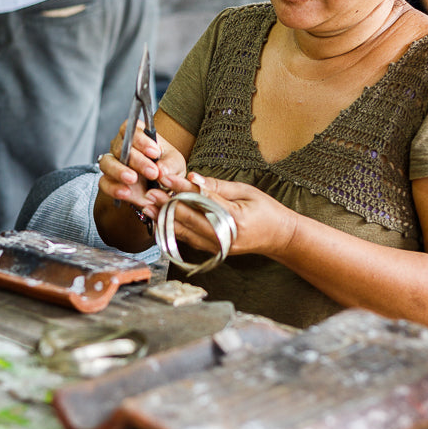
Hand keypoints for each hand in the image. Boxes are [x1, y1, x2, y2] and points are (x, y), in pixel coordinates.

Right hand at [97, 123, 187, 212]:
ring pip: (107, 162)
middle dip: (137, 160)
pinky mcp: (108, 181)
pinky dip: (113, 188)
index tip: (155, 152)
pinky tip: (125, 193)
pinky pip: (104, 182)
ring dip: (119, 171)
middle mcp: (121, 146)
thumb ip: (170, 165)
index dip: (142, 140)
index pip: (133, 130)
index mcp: (138, 135)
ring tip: (133, 179)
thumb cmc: (167, 168)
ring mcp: (112, 163)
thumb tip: (161, 170)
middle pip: (121, 147)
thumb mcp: (175, 164)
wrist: (162, 189)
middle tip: (152, 172)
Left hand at [151, 172, 297, 259]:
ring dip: (165, 219)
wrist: (279, 236)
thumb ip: (218, 186)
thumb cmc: (266, 210)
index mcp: (236, 218)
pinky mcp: (214, 251)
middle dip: (167, 205)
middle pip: (190, 219)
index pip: (202, 200)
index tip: (166, 178)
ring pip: (185, 233)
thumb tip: (194, 177)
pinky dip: (173, 230)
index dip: (182, 188)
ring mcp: (219, 246)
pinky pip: (189, 240)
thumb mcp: (246, 191)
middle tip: (149, 193)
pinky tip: (160, 221)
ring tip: (148, 208)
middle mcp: (225, 236)